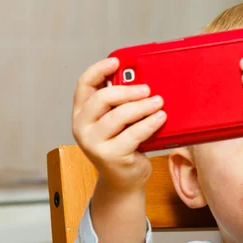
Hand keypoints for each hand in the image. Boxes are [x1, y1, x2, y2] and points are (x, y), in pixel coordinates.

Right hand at [71, 57, 165, 192]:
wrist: (124, 181)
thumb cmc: (124, 146)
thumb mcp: (118, 123)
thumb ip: (120, 105)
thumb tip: (142, 81)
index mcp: (81, 113)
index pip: (84, 85)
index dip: (99, 70)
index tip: (117, 61)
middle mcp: (81, 127)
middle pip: (102, 98)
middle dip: (127, 90)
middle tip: (147, 89)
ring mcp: (93, 143)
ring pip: (119, 116)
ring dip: (142, 106)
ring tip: (159, 102)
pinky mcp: (110, 156)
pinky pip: (133, 134)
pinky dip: (150, 123)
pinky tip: (161, 117)